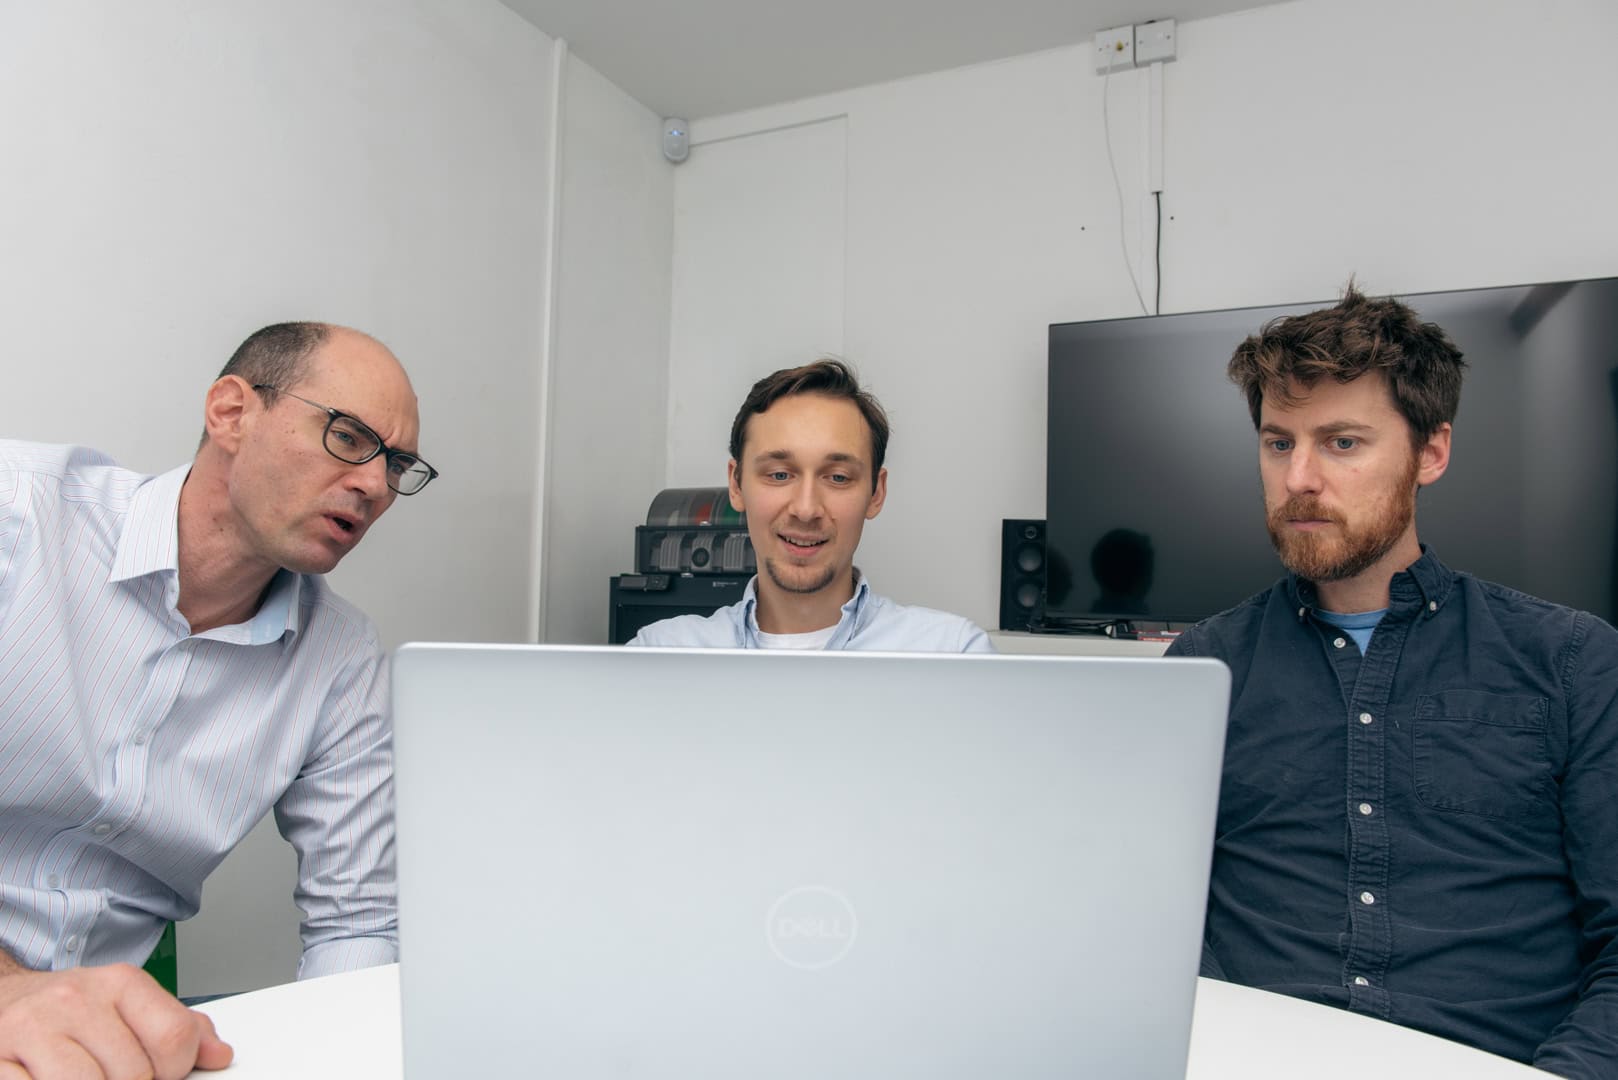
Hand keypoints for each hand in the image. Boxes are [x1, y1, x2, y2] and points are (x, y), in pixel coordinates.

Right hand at [0, 964, 232, 1078]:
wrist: (4, 1000)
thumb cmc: (70, 1011)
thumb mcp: (129, 1006)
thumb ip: (180, 1029)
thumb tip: (219, 1055)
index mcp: (120, 983)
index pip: (174, 1038)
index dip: (174, 1070)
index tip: (162, 1073)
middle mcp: (76, 999)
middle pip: (134, 1074)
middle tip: (113, 1075)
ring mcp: (33, 1029)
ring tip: (87, 1079)